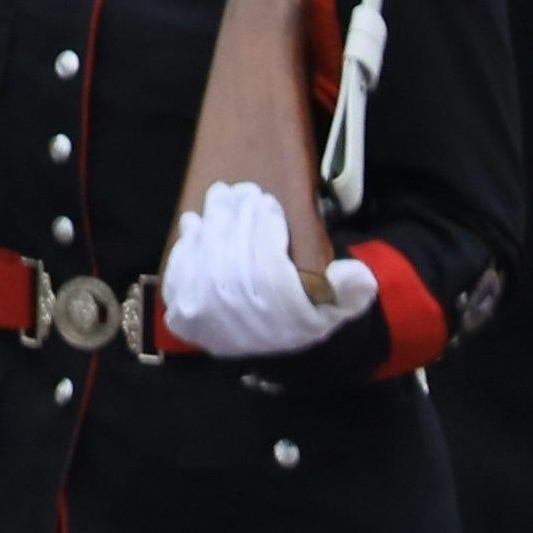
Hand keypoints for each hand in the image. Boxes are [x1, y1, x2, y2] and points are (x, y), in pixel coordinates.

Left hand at [157, 179, 353, 357]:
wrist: (271, 342)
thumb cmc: (306, 310)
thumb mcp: (341, 303)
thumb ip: (351, 289)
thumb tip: (353, 272)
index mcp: (290, 321)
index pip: (271, 272)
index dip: (265, 232)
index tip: (266, 200)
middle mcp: (250, 329)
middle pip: (235, 265)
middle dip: (236, 220)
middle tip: (240, 190)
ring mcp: (213, 328)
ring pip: (206, 268)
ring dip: (210, 227)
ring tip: (218, 198)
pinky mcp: (187, 323)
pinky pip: (179, 281)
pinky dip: (185, 250)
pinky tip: (194, 224)